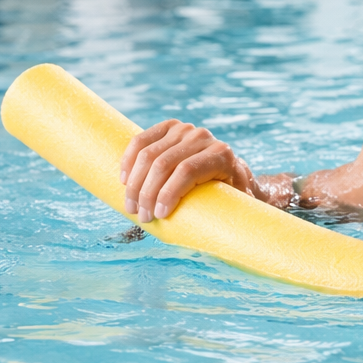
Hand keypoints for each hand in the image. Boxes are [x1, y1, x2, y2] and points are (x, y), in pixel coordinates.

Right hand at [120, 119, 254, 222]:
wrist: (231, 170)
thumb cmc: (232, 193)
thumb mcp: (237, 202)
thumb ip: (232, 212)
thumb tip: (224, 235)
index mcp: (221, 155)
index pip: (187, 171)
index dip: (168, 193)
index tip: (159, 215)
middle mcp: (203, 138)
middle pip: (164, 164)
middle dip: (147, 193)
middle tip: (141, 216)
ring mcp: (185, 130)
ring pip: (149, 155)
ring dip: (134, 182)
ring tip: (131, 206)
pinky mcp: (169, 127)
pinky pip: (141, 141)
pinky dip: (129, 160)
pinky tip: (124, 180)